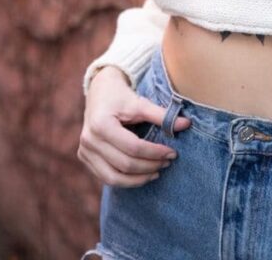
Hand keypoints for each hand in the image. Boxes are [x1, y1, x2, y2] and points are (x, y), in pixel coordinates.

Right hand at [77, 65, 190, 186]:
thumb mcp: (141, 103)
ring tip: (156, 172)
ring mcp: (84, 151)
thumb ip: (162, 115)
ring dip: (137, 180)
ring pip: (113, 177)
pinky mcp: (84, 157)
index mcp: (102, 124)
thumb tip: (187, 124)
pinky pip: (106, 177)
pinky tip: (141, 176)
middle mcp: (89, 140)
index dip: (155, 152)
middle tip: (167, 162)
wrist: (100, 90)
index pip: (133, 147)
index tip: (172, 153)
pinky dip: (124, 180)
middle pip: (124, 164)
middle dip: (149, 166)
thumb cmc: (121, 96)